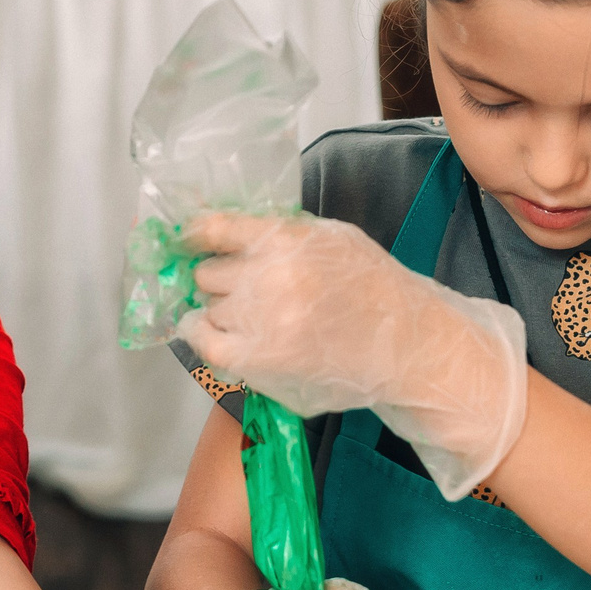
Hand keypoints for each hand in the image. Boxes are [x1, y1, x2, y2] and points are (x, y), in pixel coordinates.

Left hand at [177, 210, 529, 498]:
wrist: (404, 344)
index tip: (185, 241)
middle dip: (218, 278)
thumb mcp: (330, 238)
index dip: (191, 235)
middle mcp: (270, 277)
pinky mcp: (261, 360)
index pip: (213, 229)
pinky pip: (206, 343)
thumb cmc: (370, 288)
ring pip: (209, 306)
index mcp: (287, 239)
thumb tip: (220, 231)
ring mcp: (263, 321)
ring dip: (221, 309)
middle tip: (240, 287)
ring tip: (251, 315)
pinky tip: (208, 331)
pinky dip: (200, 335)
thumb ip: (279, 232)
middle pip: (207, 272)